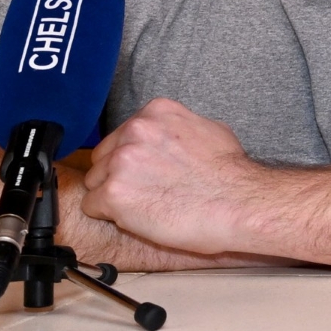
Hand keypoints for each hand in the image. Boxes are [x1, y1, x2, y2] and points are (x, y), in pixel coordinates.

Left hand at [81, 99, 264, 253]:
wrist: (238, 204)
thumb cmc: (231, 175)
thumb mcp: (209, 130)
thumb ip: (178, 129)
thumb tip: (170, 134)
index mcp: (155, 112)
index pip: (122, 136)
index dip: (133, 159)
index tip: (149, 172)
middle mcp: (135, 131)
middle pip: (103, 157)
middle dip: (118, 175)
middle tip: (148, 192)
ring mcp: (121, 161)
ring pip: (95, 182)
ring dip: (114, 196)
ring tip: (146, 206)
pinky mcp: (113, 194)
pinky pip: (92, 206)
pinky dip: (110, 216)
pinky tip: (138, 218)